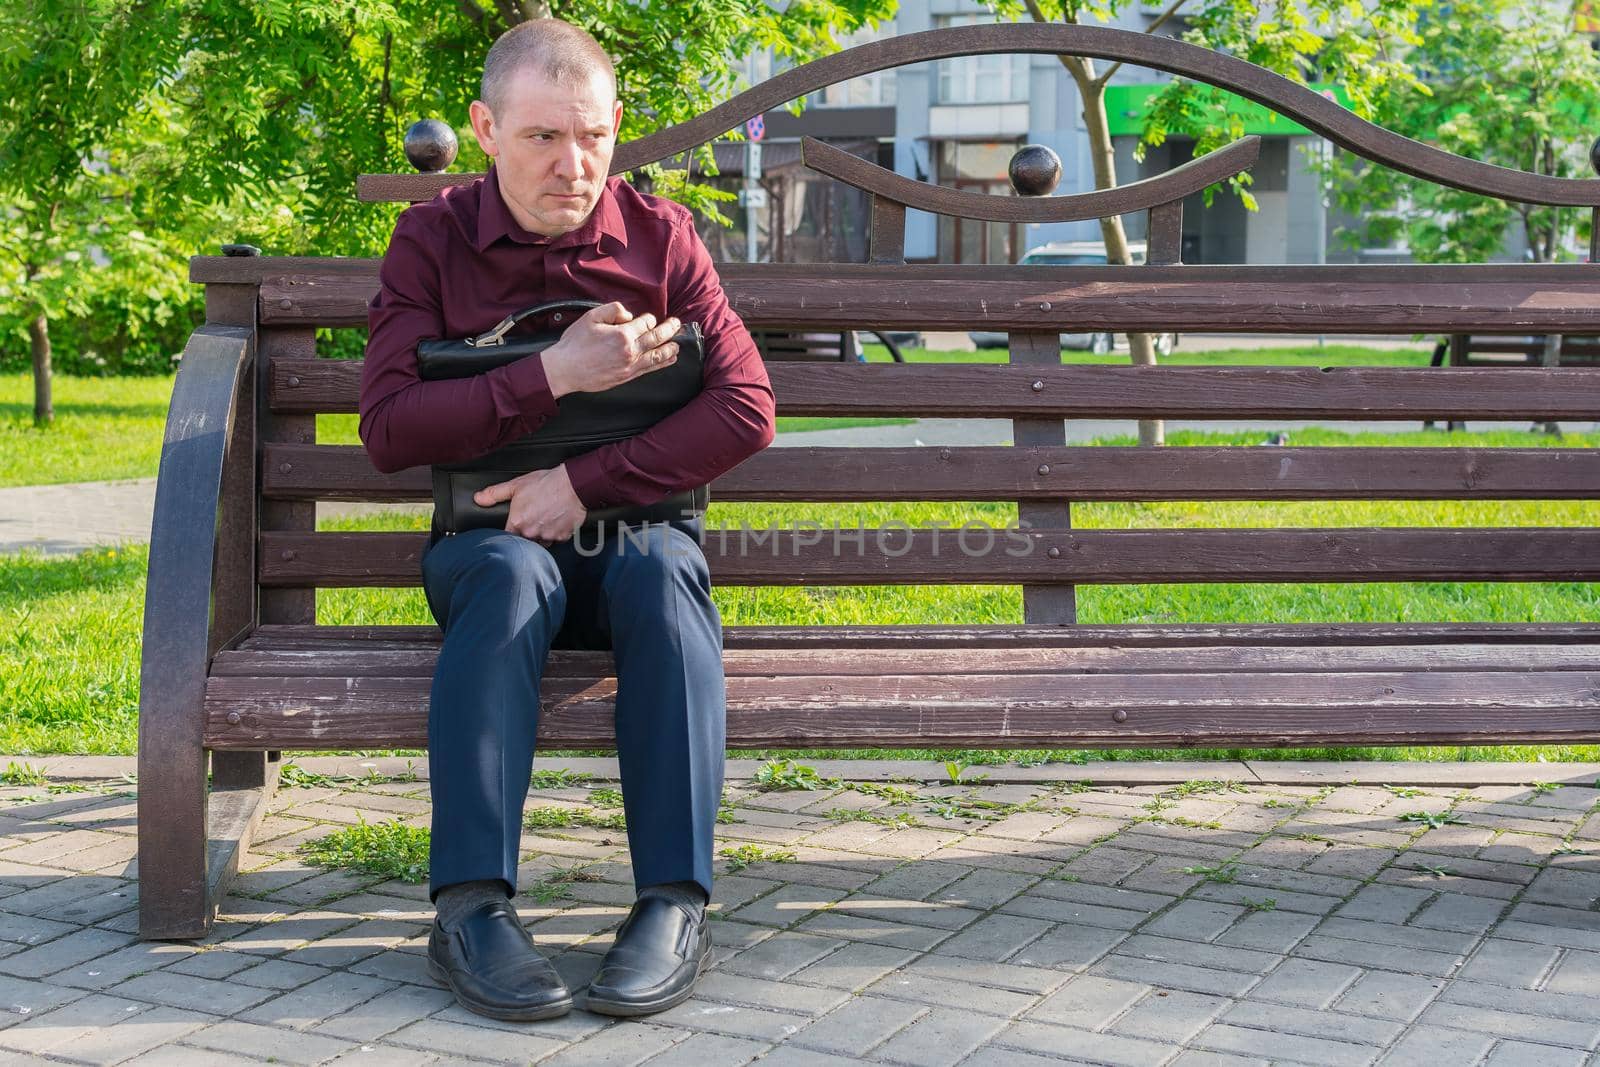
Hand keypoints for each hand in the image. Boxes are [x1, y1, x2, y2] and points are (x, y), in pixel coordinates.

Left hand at [473, 464, 587, 543]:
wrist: (573, 484)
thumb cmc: (546, 483)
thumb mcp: (516, 485)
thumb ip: (495, 494)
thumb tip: (479, 498)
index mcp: (517, 523)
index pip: (507, 536)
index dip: (511, 530)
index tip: (516, 523)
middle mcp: (531, 533)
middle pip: (525, 540)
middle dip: (527, 531)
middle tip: (534, 516)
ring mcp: (547, 536)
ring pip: (541, 541)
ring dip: (541, 533)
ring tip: (546, 517)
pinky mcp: (562, 537)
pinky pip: (556, 539)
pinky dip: (556, 532)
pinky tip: (557, 520)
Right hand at [542, 301, 680, 397]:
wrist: (565, 369)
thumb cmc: (575, 343)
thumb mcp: (591, 317)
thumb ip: (613, 310)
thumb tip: (628, 315)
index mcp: (622, 334)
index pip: (645, 323)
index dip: (648, 319)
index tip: (648, 319)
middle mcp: (630, 350)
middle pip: (657, 338)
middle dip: (670, 329)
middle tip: (677, 324)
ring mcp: (630, 366)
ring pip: (657, 356)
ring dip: (670, 348)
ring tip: (678, 343)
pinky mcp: (627, 377)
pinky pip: (650, 369)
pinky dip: (662, 363)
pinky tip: (669, 359)